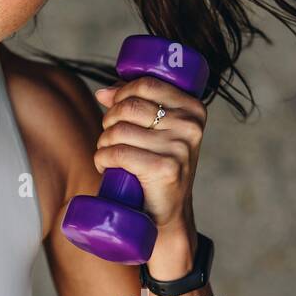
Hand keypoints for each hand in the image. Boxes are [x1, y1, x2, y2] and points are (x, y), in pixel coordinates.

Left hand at [92, 77, 207, 237]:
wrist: (167, 211)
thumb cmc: (158, 165)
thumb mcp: (156, 130)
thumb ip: (135, 104)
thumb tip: (103, 92)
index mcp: (193, 109)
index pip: (147, 84)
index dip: (121, 93)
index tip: (114, 108)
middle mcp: (190, 126)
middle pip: (129, 106)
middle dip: (109, 120)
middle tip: (109, 137)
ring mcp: (180, 147)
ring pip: (119, 130)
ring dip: (104, 142)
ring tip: (108, 153)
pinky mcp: (165, 168)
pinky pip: (118, 152)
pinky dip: (102, 158)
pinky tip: (106, 165)